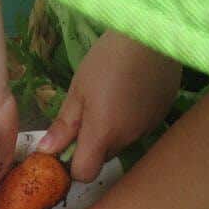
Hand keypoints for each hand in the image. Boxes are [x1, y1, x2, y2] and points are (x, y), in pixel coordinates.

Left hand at [36, 31, 180, 180]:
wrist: (150, 35)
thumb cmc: (107, 60)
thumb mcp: (78, 91)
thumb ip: (63, 126)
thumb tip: (46, 152)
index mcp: (103, 134)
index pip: (85, 173)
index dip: (73, 166)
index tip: (68, 147)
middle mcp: (128, 139)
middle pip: (104, 157)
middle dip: (92, 144)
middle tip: (88, 112)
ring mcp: (149, 128)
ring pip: (122, 142)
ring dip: (113, 131)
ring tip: (112, 97)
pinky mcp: (162, 115)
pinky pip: (140, 128)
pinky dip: (132, 119)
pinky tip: (131, 93)